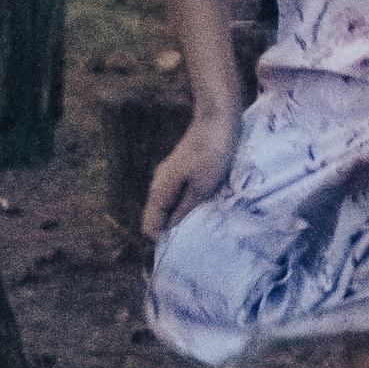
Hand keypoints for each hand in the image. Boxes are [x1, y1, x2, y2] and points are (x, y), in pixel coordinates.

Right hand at [143, 116, 238, 237]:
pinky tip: (200, 206)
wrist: (217, 118)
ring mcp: (168, 174)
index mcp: (159, 190)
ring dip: (179, 216)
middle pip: (157, 215)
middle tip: (192, 241)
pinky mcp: (181, 168)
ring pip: (167, 204)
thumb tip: (170, 229)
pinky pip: (177, 193)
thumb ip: (185, 208)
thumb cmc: (212, 152)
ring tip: (198, 227)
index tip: (180, 249)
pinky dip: (184, 202)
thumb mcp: (202, 186)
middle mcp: (158, 183)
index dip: (162, 239)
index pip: (150, 225)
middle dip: (170, 229)